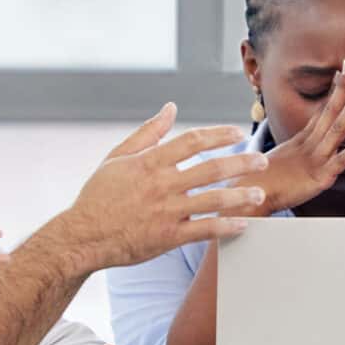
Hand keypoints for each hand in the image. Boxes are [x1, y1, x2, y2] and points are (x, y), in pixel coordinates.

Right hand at [55, 103, 269, 269]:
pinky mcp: (168, 237)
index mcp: (150, 162)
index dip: (219, 134)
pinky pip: (204, 230)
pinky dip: (226, 226)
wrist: (82, 236)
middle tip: (262, 161)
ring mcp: (166, 211)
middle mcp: (162, 184)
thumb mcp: (117, 157)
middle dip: (242, 163)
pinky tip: (243, 224)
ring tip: (260, 194)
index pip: (192, 141)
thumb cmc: (98, 196)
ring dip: (241, 196)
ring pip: (213, 200)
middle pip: (211, 168)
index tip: (237, 133)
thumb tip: (170, 108)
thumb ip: (147, 133)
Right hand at [249, 61, 344, 212]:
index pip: (322, 109)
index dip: (335, 90)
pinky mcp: (319, 176)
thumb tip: (304, 138)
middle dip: (344, 88)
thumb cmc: (264, 180)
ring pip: (338, 129)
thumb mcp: (283, 158)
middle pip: (330, 111)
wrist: (251, 195)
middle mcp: (310, 144)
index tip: (344, 70)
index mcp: (302, 139)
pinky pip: (340, 160)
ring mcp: (316, 158)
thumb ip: (297, 147)